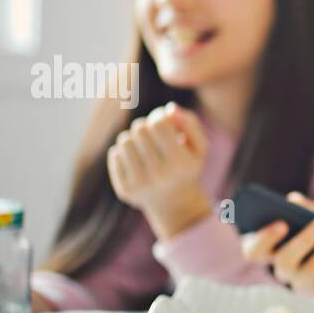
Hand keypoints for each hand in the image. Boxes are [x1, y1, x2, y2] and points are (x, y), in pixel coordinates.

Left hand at [107, 102, 211, 239]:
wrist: (176, 204)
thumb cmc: (187, 167)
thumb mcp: (199, 146)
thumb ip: (190, 123)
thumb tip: (169, 109)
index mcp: (180, 163)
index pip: (158, 124)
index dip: (159, 117)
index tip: (164, 123)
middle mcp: (160, 175)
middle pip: (139, 129)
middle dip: (145, 127)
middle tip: (153, 136)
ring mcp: (140, 184)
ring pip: (124, 140)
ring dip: (133, 139)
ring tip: (144, 148)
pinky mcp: (125, 190)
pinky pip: (114, 155)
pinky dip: (123, 153)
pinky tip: (136, 161)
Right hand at [240, 192, 313, 304]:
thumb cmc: (310, 232)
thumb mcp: (303, 219)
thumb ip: (299, 210)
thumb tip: (295, 200)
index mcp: (266, 252)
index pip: (254, 251)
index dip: (265, 238)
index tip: (282, 223)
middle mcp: (281, 272)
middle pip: (286, 260)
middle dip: (306, 240)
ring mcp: (303, 284)